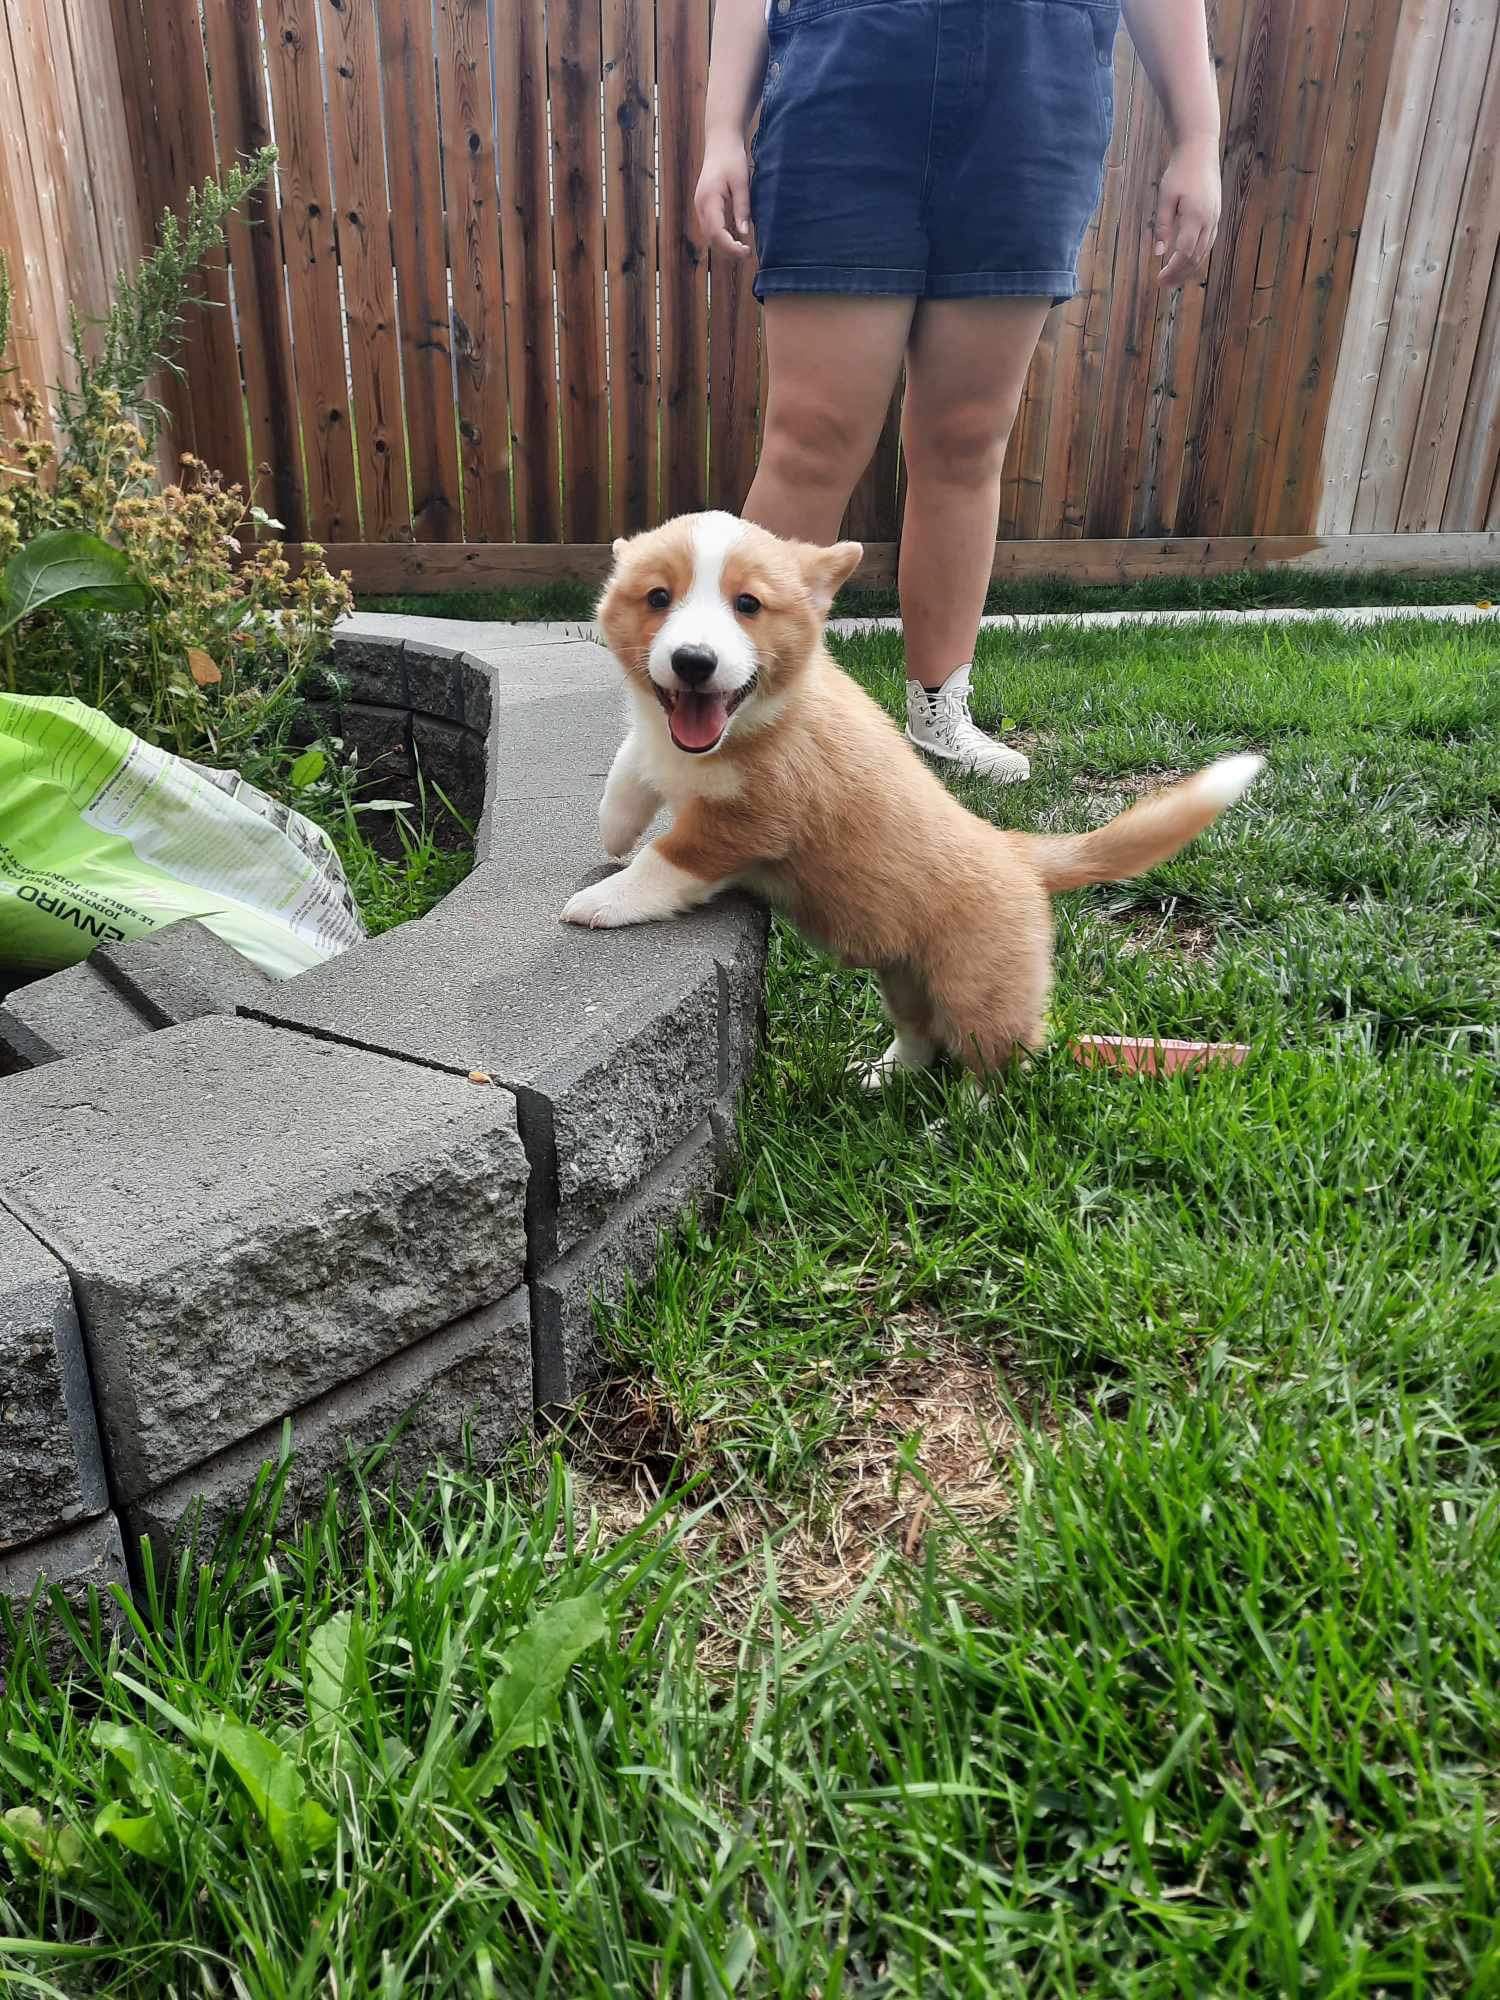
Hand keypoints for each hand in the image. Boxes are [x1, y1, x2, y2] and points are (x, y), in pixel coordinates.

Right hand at [694, 132, 751, 257]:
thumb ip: (742, 208)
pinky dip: (722, 237)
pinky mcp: (704, 207)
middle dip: (728, 250)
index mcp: (708, 200)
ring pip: (710, 236)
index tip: (746, 252)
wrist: (720, 142)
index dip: (731, 247)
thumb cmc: (732, 158)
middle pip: (711, 239)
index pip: (717, 233)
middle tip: (747, 254)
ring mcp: (700, 207)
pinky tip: (736, 238)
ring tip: (743, 249)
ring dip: (725, 246)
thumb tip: (744, 233)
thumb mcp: (742, 182)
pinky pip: (711, 228)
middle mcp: (700, 206)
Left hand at [1155, 135, 1219, 286]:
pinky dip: (1197, 255)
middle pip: (1196, 257)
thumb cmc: (1179, 170)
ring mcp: (1215, 217)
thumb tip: (1157, 253)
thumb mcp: (1165, 197)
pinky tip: (1186, 261)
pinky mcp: (1216, 214)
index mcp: (1195, 216)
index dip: (1172, 270)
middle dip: (1180, 274)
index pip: (1184, 253)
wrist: (1200, 149)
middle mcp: (1209, 220)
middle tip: (1164, 284)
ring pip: (1204, 251)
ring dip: (1189, 268)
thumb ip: (1162, 226)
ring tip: (1173, 278)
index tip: (1159, 279)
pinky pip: (1208, 242)